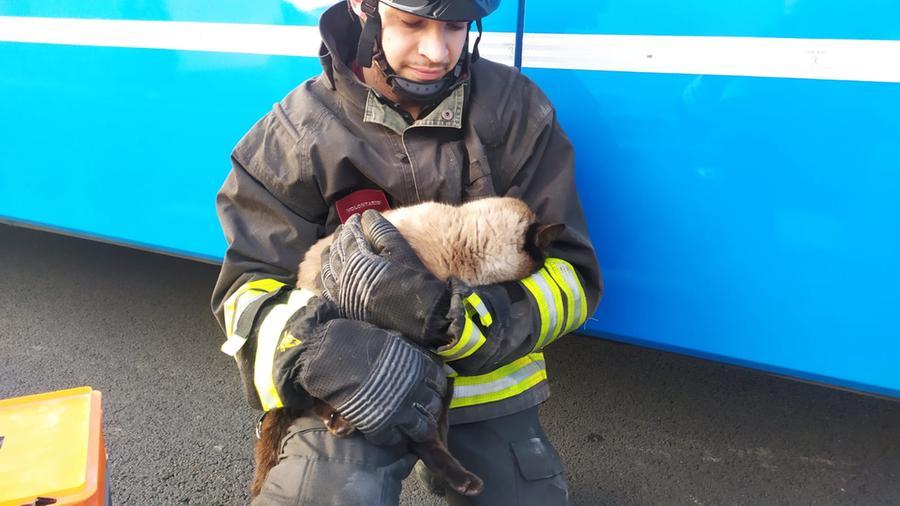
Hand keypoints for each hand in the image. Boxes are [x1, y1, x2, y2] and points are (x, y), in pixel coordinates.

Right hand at [283, 296, 446, 444]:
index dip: (434, 389)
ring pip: (420, 429)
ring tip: (405, 427)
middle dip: (427, 411)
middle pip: (433, 409)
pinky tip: (384, 431)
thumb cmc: (357, 340)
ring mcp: (399, 410)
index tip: (427, 391)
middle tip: (417, 411)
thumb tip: (416, 359)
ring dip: (414, 429)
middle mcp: (416, 390)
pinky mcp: (380, 426)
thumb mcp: (391, 340)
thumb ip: (408, 353)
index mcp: (420, 366)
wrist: (329, 355)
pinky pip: (393, 439)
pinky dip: (390, 438)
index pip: (440, 384)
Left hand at [320, 210, 451, 347]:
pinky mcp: (344, 310)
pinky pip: (326, 291)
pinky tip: (327, 276)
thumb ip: (381, 230)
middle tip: (344, 230)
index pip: (348, 237)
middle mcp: (344, 277)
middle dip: (339, 239)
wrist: (419, 318)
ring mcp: (341, 295)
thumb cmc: (413, 281)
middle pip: (335, 252)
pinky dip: (324, 280)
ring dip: (328, 257)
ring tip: (332, 249)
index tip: (356, 218)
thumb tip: (367, 215)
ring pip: (327, 271)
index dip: (351, 225)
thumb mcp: (400, 251)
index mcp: (357, 260)